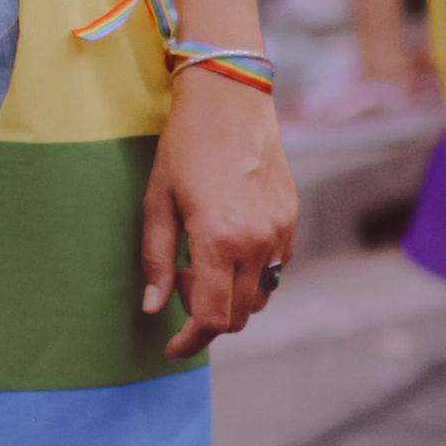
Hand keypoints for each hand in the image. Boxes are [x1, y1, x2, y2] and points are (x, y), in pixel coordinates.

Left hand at [139, 68, 296, 357]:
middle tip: (179, 283)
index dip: (190, 340)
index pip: (211, 317)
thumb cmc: (185, 146)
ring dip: (230, 296)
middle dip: (206, 316)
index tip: (172, 346)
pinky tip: (228, 243)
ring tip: (202, 261)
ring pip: (259, 295)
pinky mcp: (291, 219)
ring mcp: (279, 232)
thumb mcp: (158, 202)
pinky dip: (250, 272)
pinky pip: (274, 268)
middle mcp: (256, 242)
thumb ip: (157, 259)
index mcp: (219, 241)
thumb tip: (154, 307)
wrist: (231, 98)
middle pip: (238, 315)